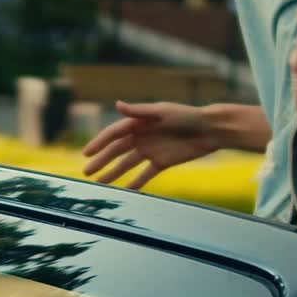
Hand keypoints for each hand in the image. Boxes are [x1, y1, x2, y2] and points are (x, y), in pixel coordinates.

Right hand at [82, 100, 217, 187]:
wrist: (210, 130)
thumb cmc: (187, 116)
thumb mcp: (162, 111)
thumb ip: (139, 111)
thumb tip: (118, 104)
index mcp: (139, 122)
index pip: (114, 134)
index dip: (99, 143)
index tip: (87, 153)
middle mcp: (142, 136)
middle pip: (117, 151)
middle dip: (101, 161)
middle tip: (87, 172)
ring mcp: (151, 150)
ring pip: (127, 164)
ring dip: (113, 173)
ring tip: (100, 184)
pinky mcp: (162, 162)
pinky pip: (145, 175)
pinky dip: (135, 183)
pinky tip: (124, 191)